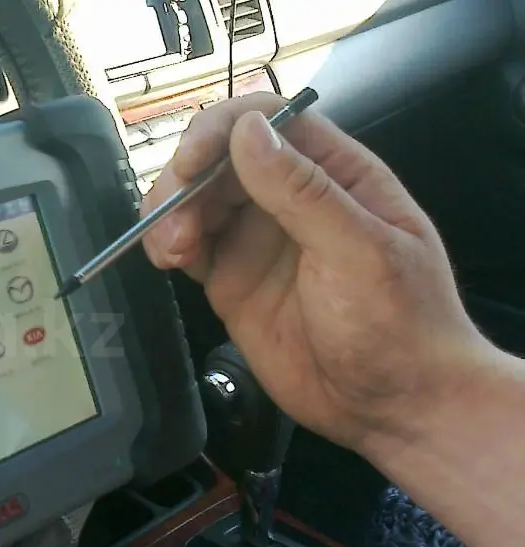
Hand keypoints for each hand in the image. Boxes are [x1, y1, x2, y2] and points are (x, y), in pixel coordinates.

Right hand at [142, 93, 495, 451]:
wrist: (394, 405)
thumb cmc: (399, 324)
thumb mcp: (360, 253)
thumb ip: (302, 192)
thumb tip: (247, 132)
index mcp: (334, 173)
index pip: (269, 122)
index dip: (222, 130)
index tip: (192, 164)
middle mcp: (289, 197)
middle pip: (219, 158)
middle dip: (185, 180)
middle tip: (174, 224)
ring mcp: (257, 238)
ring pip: (195, 200)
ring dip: (168, 214)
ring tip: (169, 251)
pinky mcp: (231, 279)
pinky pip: (187, 246)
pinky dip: (165, 245)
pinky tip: (166, 260)